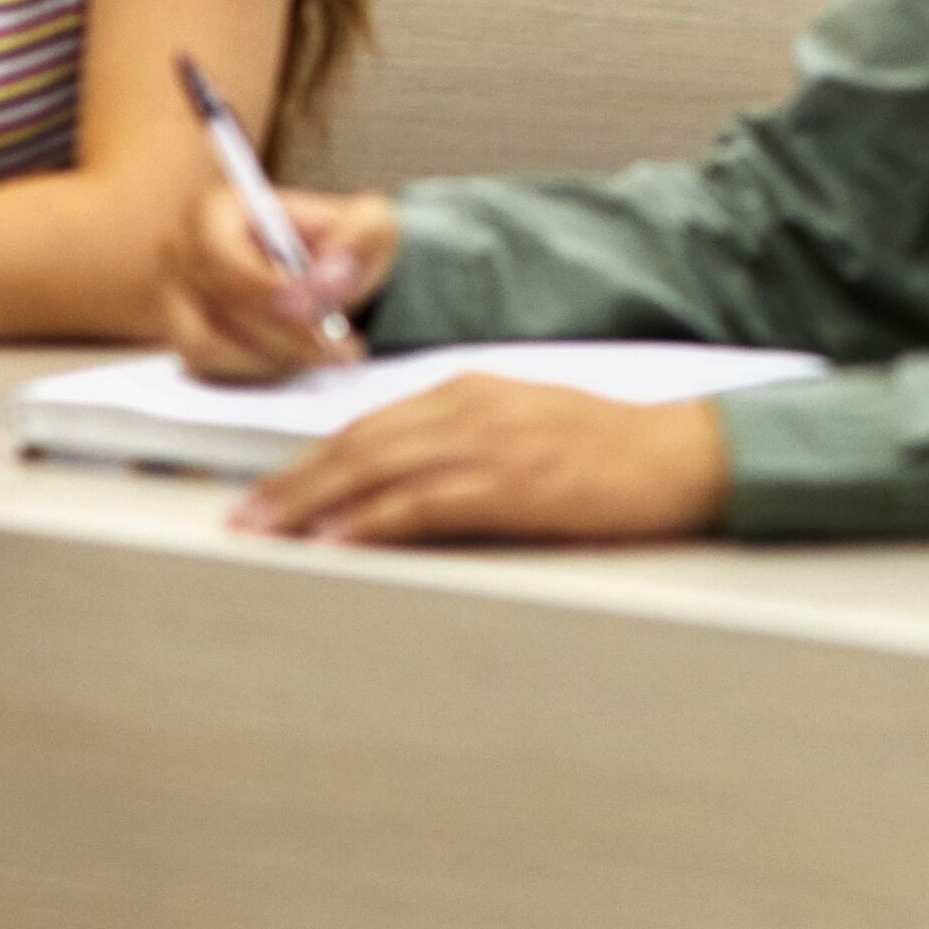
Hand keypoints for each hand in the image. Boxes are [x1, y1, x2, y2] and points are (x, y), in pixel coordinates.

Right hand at [168, 182, 399, 380]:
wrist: (322, 274)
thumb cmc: (339, 243)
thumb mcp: (367, 223)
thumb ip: (358, 238)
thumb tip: (328, 278)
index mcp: (214, 212)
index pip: (220, 254)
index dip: (261, 287)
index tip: (311, 308)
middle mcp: (181, 256)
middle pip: (217, 305)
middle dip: (284, 332)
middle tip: (341, 348)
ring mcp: (174, 303)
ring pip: (209, 345)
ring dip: (273, 357)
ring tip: (328, 354)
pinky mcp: (184, 343)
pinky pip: (210, 371)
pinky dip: (258, 372)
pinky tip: (299, 360)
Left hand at [231, 376, 733, 547]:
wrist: (684, 454)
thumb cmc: (614, 447)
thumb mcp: (528, 421)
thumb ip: (464, 436)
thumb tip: (401, 476)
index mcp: (472, 386)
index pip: (370, 420)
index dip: (311, 457)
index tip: (270, 488)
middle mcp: (471, 406)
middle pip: (357, 442)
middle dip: (291, 482)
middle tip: (244, 517)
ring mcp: (489, 444)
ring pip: (375, 469)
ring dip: (311, 504)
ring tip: (268, 533)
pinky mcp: (511, 486)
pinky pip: (420, 504)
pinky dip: (370, 523)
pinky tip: (336, 542)